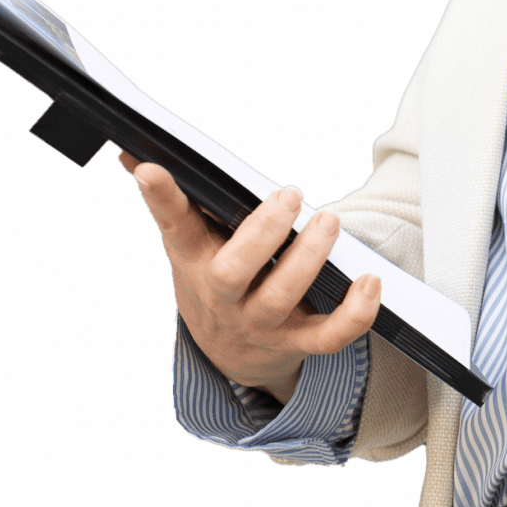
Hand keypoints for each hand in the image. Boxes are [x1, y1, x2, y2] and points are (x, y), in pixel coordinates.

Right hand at [118, 150, 380, 404]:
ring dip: (307, 260)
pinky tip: (371, 281)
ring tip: (328, 222)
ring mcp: (259, 324)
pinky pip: (328, 337)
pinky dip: (354, 314)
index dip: (162, 200)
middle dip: (261, 233)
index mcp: (195, 262)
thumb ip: (175, 200)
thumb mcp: (191, 243)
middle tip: (288, 194)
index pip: (174, 227)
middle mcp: (223, 297)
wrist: (229, 353)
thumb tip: (134, 153)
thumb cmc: (215, 277)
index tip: (152, 170)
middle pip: (231, 273)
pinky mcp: (297, 342)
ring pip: (278, 299)